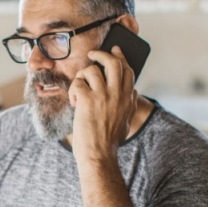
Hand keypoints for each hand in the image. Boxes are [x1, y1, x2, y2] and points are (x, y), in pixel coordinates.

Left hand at [67, 45, 137, 163]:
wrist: (99, 156)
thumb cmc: (109, 142)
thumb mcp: (126, 121)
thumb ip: (129, 104)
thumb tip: (134, 91)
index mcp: (127, 98)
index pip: (127, 70)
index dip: (120, 57)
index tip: (115, 50)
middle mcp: (117, 94)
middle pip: (112, 62)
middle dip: (101, 55)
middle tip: (92, 55)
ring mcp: (103, 96)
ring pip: (91, 70)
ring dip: (81, 77)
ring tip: (79, 91)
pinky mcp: (87, 100)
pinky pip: (77, 83)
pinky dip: (73, 91)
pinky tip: (74, 103)